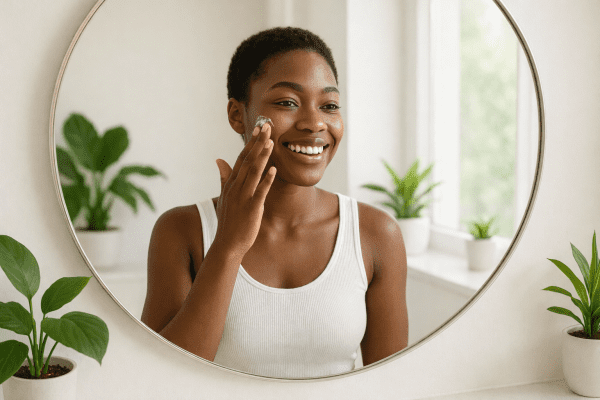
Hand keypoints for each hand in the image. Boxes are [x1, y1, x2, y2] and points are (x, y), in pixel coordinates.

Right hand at [213, 123, 275, 259]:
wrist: (227, 243)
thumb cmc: (228, 220)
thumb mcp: (224, 196)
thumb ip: (224, 176)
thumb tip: (218, 159)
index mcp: (231, 183)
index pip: (241, 158)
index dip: (250, 143)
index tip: (258, 129)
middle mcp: (236, 187)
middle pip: (247, 160)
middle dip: (257, 143)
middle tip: (266, 126)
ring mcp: (243, 197)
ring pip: (253, 172)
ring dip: (262, 156)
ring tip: (271, 142)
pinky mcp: (251, 208)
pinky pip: (260, 192)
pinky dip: (267, 180)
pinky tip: (274, 170)